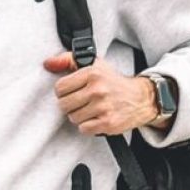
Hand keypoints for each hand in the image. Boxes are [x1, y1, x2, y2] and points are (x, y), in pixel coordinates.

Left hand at [43, 52, 157, 135]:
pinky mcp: (108, 123)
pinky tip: (95, 119)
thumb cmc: (114, 81)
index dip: (63, 92)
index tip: (72, 91)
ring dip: (79, 116)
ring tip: (90, 110)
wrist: (142, 98)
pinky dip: (88, 126)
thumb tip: (47, 64)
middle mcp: (97, 90)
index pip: (59, 88)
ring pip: (73, 117)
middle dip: (70, 105)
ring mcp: (103, 107)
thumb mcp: (93, 64)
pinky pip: (84, 129)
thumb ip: (67, 60)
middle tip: (81, 102)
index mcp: (91, 73)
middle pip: (64, 104)